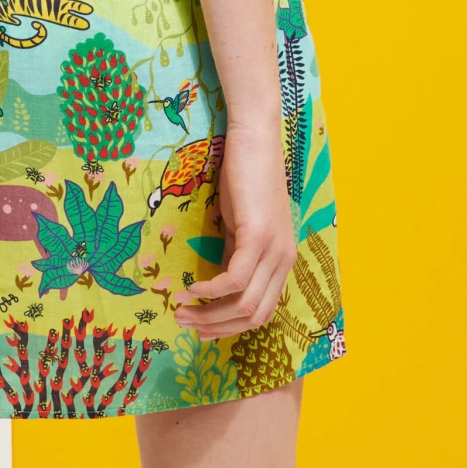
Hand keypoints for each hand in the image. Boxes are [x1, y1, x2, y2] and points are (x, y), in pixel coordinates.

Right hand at [173, 121, 295, 339]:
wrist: (254, 139)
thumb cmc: (245, 175)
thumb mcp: (240, 223)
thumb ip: (235, 253)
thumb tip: (218, 284)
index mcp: (282, 261)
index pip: (261, 312)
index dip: (230, 327)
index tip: (201, 328)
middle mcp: (284, 261)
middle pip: (255, 316)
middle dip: (217, 327)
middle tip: (185, 324)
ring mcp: (274, 250)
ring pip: (246, 304)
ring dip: (211, 314)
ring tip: (183, 311)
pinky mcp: (259, 237)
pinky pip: (236, 279)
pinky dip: (212, 291)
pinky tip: (192, 288)